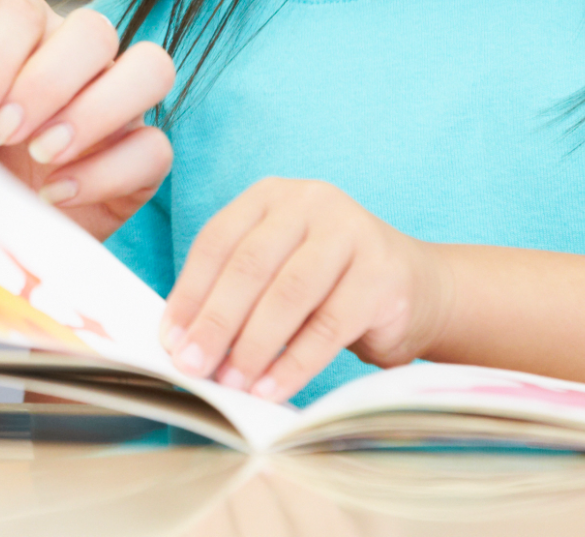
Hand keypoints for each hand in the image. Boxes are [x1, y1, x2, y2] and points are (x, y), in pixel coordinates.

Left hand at [0, 0, 173, 239]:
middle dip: (48, 82)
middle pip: (95, 30)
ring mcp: (115, 108)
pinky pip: (154, 149)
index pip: (21, 12)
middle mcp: (73, 60)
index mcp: (13, 37)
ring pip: (150, 69)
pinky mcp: (139, 163)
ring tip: (41, 155)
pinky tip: (54, 196)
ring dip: (96, 111)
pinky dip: (108, 172)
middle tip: (3, 134)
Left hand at [161, 178, 453, 400]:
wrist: (416, 289)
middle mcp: (310, 201)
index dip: (190, 294)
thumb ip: (233, 293)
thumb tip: (182, 343)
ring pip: (288, 295)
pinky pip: (328, 326)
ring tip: (231, 384)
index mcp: (271, 196)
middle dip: (215, 322)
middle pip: (249, 266)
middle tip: (193, 367)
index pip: (217, 242)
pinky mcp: (381, 274)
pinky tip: (272, 389)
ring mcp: (351, 232)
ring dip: (253, 346)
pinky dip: (294, 363)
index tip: (169, 341)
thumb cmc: (328, 286)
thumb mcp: (277, 272)